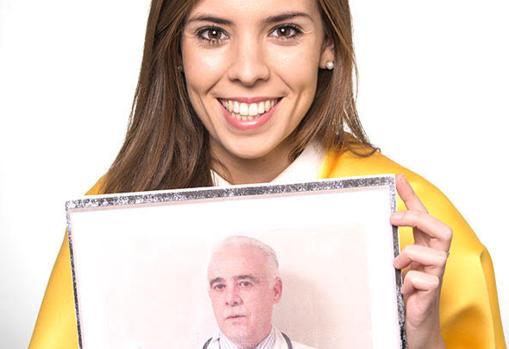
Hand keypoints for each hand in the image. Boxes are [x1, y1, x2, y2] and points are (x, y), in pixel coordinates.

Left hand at [391, 174, 451, 348]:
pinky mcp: (430, 296)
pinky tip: (402, 287)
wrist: (413, 325)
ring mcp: (435, 277)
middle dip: (418, 218)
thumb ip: (391, 245)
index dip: (412, 197)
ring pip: (438, 255)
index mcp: (425, 248)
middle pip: (442, 229)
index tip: (398, 179)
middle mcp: (434, 260)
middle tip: (393, 219)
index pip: (423, 216)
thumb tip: (374, 222)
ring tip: (397, 265)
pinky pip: (426, 281)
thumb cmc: (403, 292)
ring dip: (411, 254)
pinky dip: (410, 281)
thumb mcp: (395, 263)